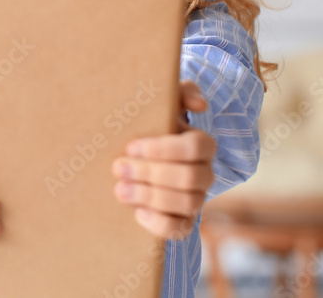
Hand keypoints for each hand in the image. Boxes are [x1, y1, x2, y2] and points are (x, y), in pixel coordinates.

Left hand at [110, 80, 215, 239]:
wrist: (138, 156)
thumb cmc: (151, 125)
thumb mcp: (164, 102)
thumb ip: (182, 91)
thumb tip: (199, 104)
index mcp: (202, 145)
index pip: (196, 147)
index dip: (164, 149)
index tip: (131, 146)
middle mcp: (204, 174)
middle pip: (190, 178)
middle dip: (151, 173)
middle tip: (118, 167)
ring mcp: (196, 199)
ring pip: (187, 204)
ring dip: (150, 196)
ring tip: (120, 189)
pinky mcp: (183, 221)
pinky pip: (180, 230)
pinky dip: (159, 223)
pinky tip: (136, 212)